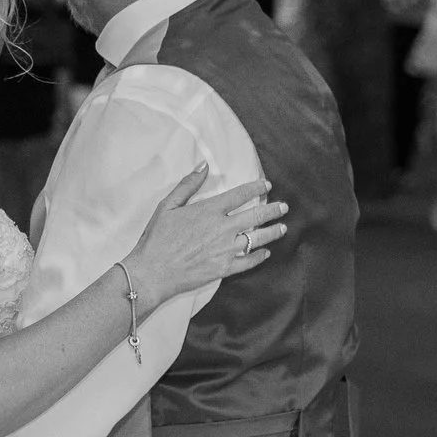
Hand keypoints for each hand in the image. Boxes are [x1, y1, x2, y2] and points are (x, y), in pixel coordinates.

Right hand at [124, 168, 288, 299]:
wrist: (152, 272)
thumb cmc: (156, 239)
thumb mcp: (167, 206)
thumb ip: (188, 185)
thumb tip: (203, 165)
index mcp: (209, 210)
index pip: (240, 195)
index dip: (256, 188)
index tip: (266, 186)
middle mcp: (222, 228)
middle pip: (256, 215)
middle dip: (273, 210)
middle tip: (284, 207)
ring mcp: (226, 250)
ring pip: (257, 238)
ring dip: (273, 232)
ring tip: (282, 228)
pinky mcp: (224, 268)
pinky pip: (248, 261)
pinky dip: (259, 257)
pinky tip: (265, 253)